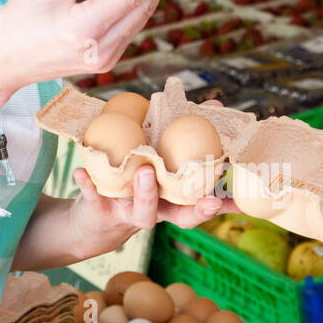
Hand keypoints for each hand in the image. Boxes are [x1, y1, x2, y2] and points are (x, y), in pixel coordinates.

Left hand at [67, 100, 237, 258]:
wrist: (93, 218)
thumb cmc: (135, 181)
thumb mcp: (161, 159)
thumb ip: (185, 135)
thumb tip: (216, 104)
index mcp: (173, 200)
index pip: (202, 205)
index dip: (223, 205)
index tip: (241, 203)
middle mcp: (155, 210)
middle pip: (178, 215)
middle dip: (194, 208)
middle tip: (208, 198)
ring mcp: (127, 212)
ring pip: (141, 210)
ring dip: (145, 192)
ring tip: (145, 171)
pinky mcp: (98, 209)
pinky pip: (93, 197)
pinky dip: (88, 185)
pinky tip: (80, 172)